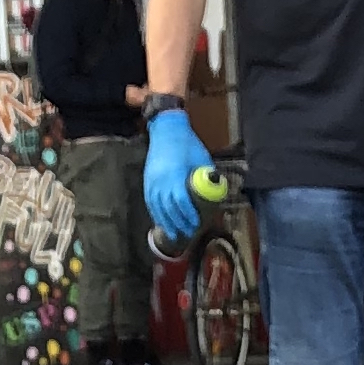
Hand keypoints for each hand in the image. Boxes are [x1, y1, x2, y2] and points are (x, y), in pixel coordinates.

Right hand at [144, 108, 209, 240]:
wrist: (166, 130)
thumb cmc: (187, 143)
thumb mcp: (202, 158)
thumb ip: (207, 176)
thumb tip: (216, 192)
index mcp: (176, 174)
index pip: (181, 201)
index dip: (188, 215)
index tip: (196, 224)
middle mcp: (161, 180)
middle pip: (168, 208)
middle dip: (178, 224)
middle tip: (188, 234)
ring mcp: (152, 181)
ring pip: (157, 208)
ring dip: (166, 223)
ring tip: (174, 235)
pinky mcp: (147, 181)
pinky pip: (151, 203)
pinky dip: (156, 214)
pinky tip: (162, 222)